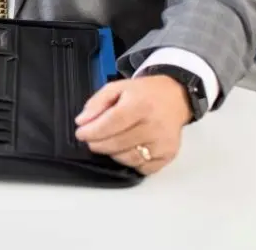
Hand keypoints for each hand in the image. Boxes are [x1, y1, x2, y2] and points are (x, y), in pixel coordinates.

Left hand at [74, 76, 192, 174]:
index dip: (93, 131)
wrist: (175, 98)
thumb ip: (96, 103)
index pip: (112, 123)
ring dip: (112, 153)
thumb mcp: (116, 88)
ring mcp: (163, 143)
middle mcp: (155, 125)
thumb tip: (82, 122)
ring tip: (109, 142)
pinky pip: (142, 168)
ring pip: (128, 159)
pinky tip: (126, 149)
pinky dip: (129, 162)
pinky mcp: (168, 155)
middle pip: (118, 143)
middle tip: (90, 140)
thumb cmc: (143, 94)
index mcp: (141, 105)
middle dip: (97, 144)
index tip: (81, 133)